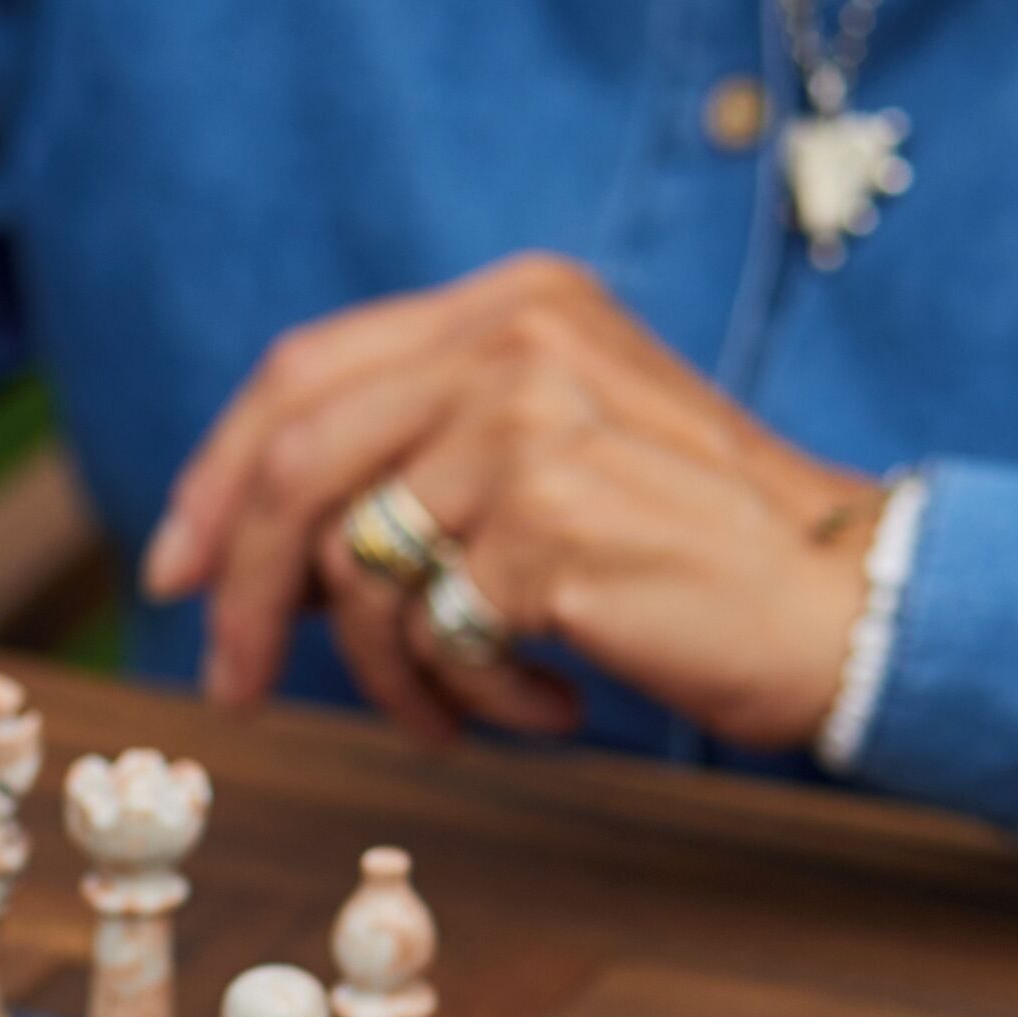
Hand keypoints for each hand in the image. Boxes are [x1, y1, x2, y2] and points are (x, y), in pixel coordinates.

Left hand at [143, 255, 882, 754]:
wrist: (845, 604)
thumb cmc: (692, 552)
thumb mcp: (550, 457)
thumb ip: (421, 456)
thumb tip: (248, 545)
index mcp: (514, 303)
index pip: (302, 373)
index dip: (217, 476)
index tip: (173, 572)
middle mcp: (516, 341)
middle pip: (296, 469)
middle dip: (242, 594)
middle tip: (234, 688)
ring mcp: (531, 424)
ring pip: (359, 573)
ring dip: (392, 677)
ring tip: (461, 713)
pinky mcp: (548, 522)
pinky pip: (437, 637)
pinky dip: (476, 697)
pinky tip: (553, 701)